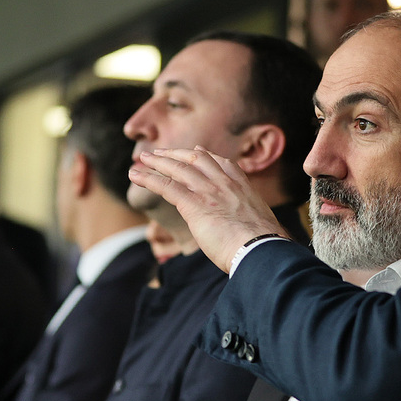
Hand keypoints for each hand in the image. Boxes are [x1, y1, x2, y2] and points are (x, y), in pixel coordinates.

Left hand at [130, 147, 286, 271]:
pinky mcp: (194, 205)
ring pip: (178, 169)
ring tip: (142, 159)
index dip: (207, 155)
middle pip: (197, 159)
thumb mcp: (261, 228)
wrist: (261, 250)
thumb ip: (250, 224)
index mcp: (243, 188)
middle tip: (161, 152)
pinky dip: (148, 178)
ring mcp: (209, 192)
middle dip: (177, 154)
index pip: (223, 163)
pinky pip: (167, 187)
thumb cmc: (264, 247)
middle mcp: (225, 184)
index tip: (198, 150)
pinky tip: (136, 175)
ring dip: (158, 162)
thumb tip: (253, 238)